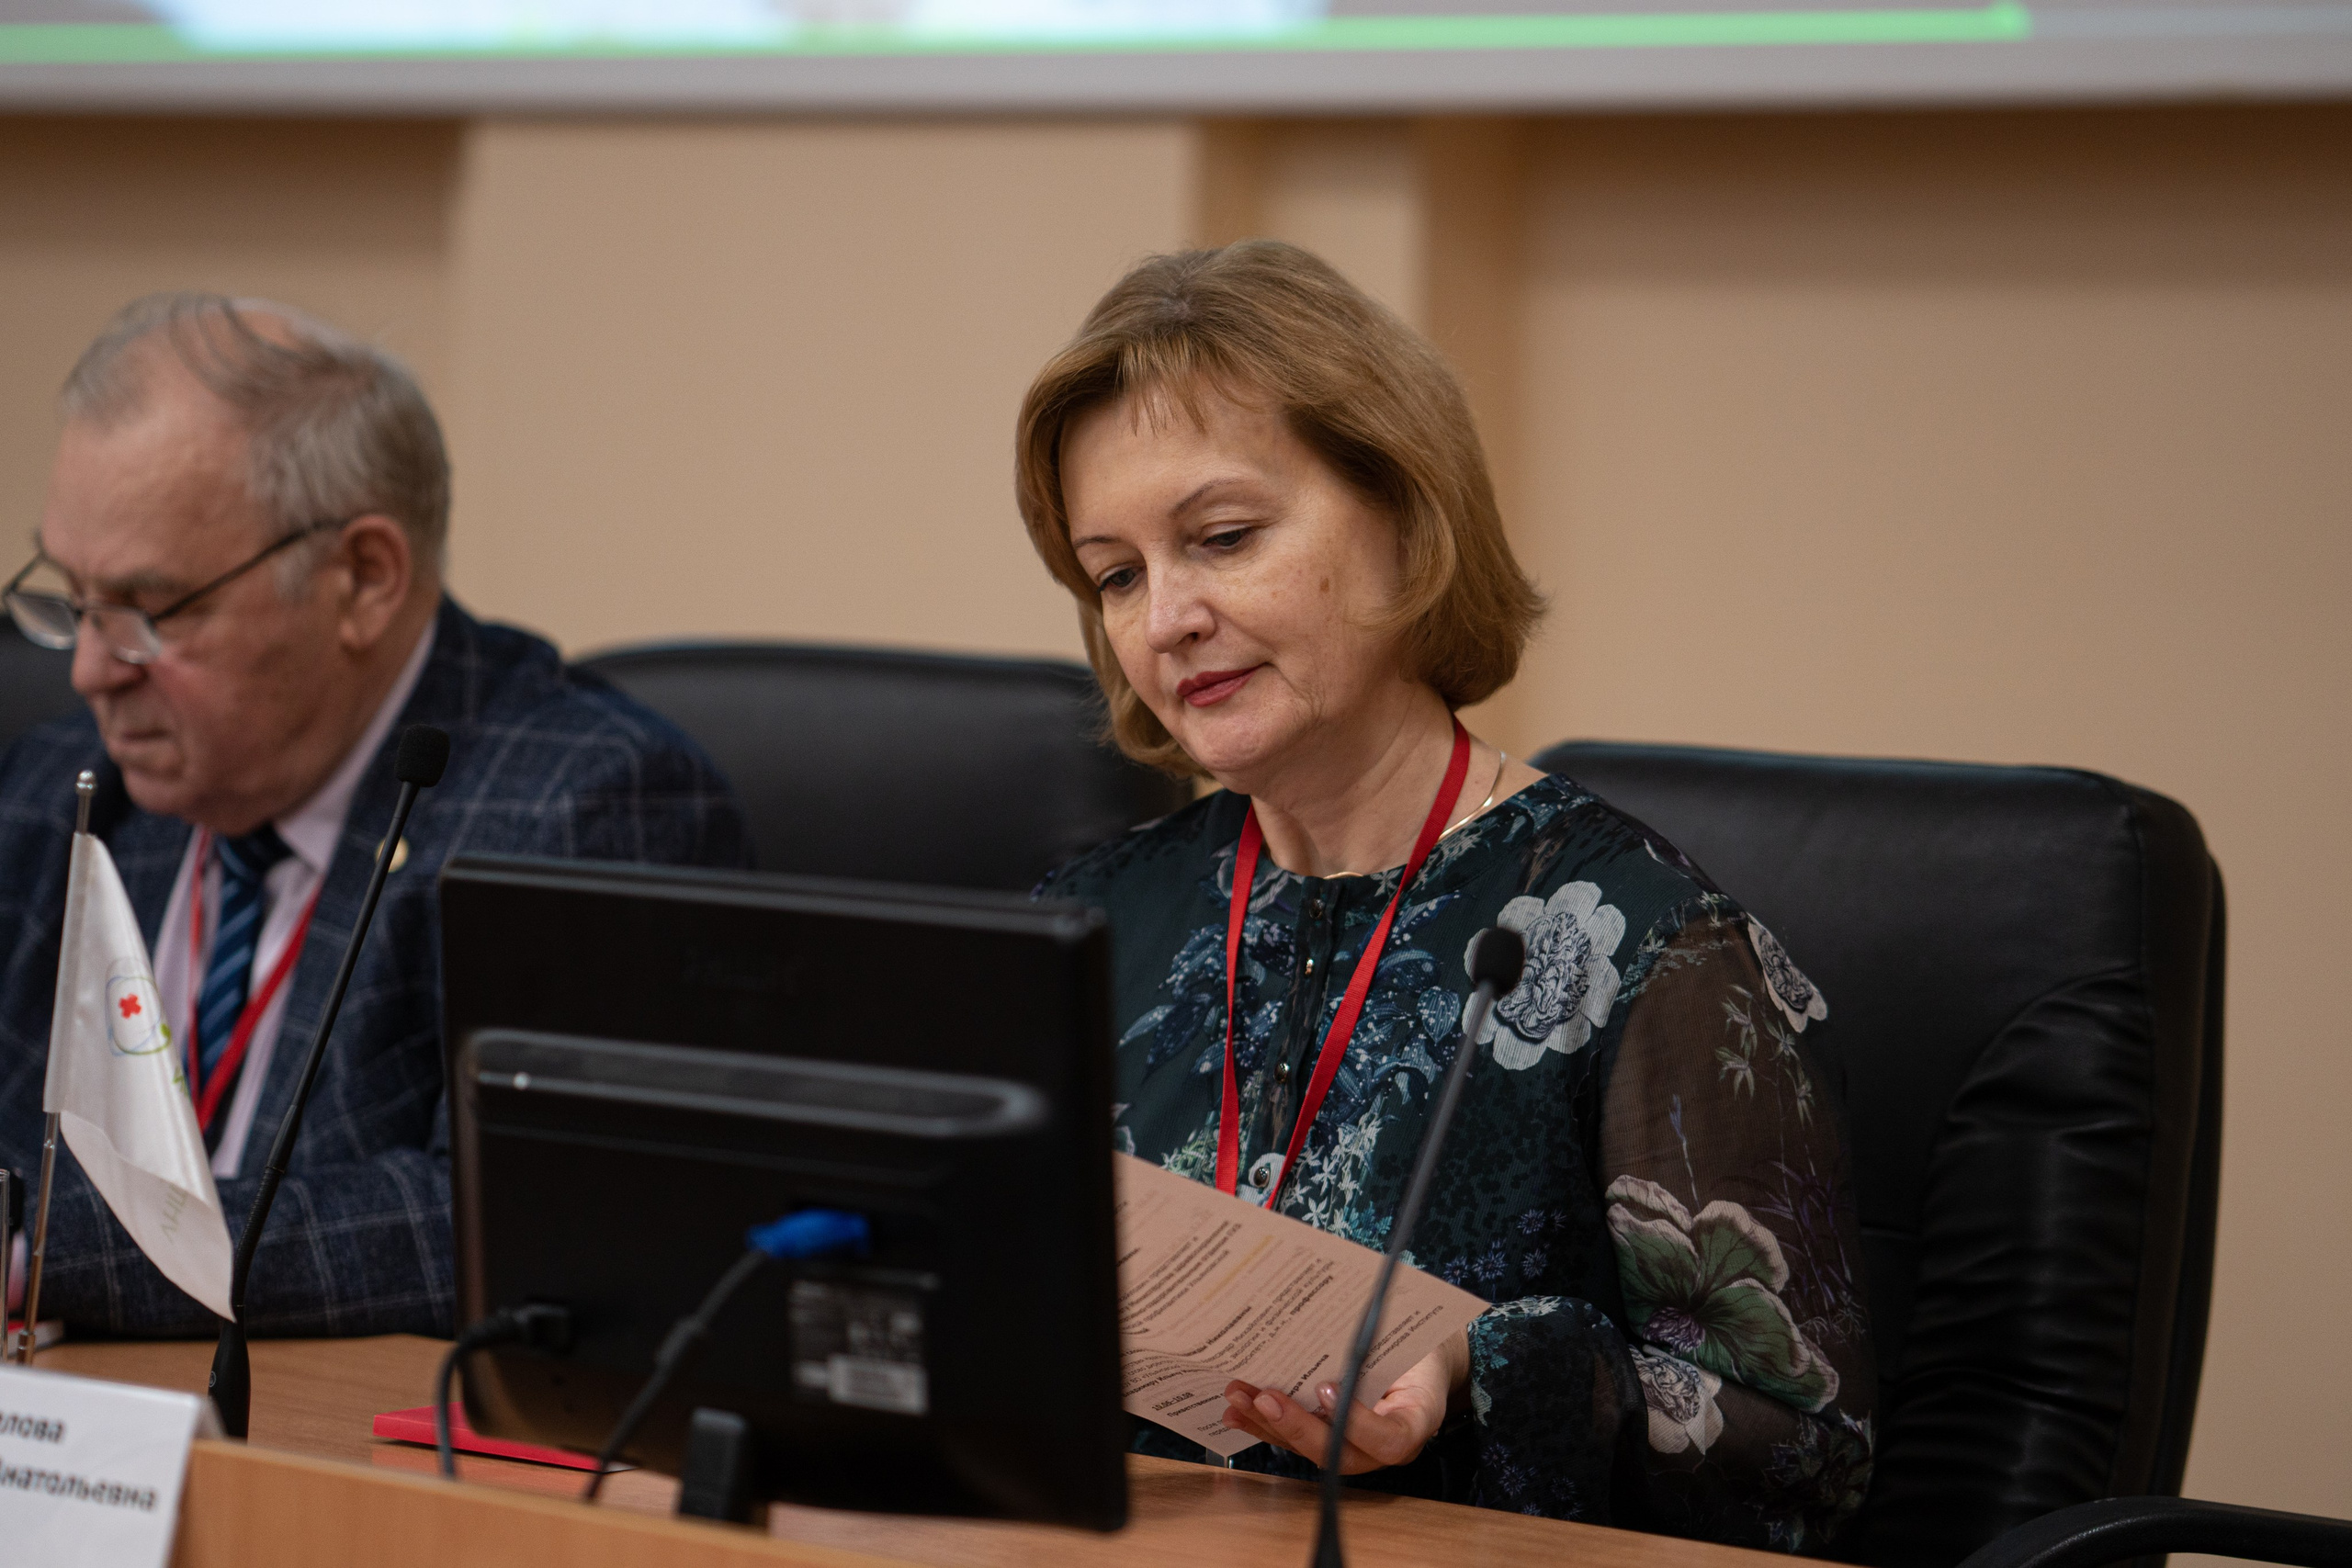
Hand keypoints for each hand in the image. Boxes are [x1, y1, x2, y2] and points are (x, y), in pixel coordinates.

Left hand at [1218, 1333, 1466, 1473]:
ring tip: (1240, 1396)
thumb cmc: (1416, 1346)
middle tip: (1266, 1397)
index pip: (1391, 1440)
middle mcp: (1383, 1447)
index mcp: (1415, 1421)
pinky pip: (1296, 1440)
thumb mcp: (1410, 1341)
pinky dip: (1264, 1425)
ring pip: (1311, 1449)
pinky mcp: (1328, 1439)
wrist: (1417, 1361)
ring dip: (1270, 1425)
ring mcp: (1355, 1449)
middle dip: (1297, 1427)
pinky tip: (1237, 1411)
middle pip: (1341, 1454)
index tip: (1326, 1388)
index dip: (1358, 1423)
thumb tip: (1343, 1314)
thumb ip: (1382, 1342)